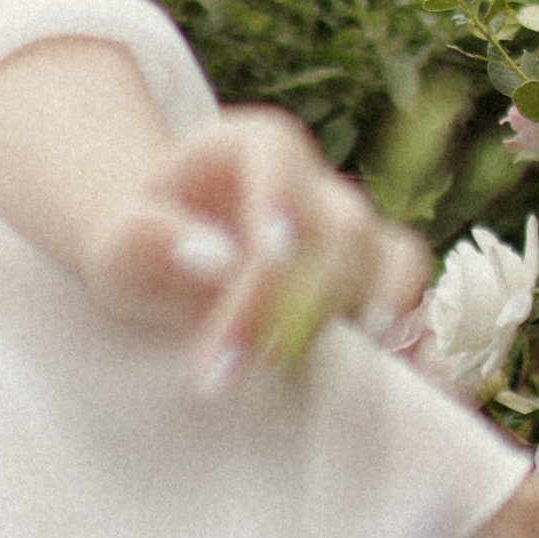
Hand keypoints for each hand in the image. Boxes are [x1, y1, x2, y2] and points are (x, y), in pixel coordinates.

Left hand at [85, 106, 427, 393]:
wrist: (172, 266)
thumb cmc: (144, 248)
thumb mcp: (116, 240)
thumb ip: (143, 240)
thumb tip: (212, 258)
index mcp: (255, 146)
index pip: (278, 158)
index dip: (282, 203)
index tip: (268, 259)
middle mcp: (319, 186)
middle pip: (341, 225)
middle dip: (306, 299)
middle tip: (255, 366)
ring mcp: (357, 239)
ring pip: (398, 260)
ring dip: (381, 321)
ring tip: (352, 378)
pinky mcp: (377, 293)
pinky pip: (419, 314)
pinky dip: (422, 351)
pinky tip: (417, 391)